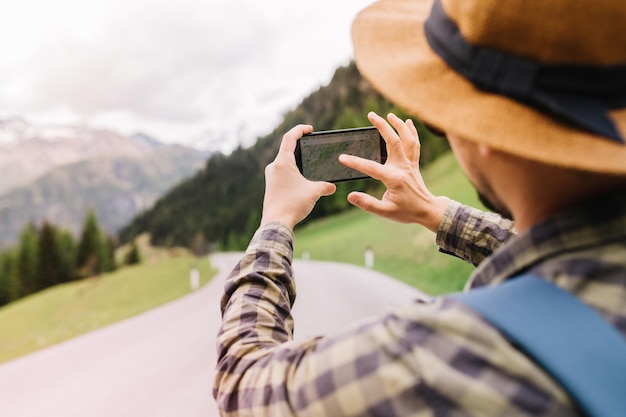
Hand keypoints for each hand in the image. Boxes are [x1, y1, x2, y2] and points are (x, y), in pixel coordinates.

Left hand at [260, 125, 335, 228]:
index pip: (289, 138)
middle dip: (299, 146)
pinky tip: (300, 179)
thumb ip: (325, 186)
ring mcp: (270, 177)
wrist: (276, 223)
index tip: (309, 129)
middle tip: (311, 145)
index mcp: (282, 162)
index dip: (300, 130)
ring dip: (296, 160)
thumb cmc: (293, 204)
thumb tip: (332, 187)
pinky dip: (292, 171)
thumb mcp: (314, 192)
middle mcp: (273, 167)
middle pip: (286, 149)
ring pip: (284, 162)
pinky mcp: (270, 186)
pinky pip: (281, 172)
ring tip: (308, 162)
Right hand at [338, 112, 448, 232]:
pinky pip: (414, 144)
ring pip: (407, 139)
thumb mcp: (385, 212)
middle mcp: (403, 168)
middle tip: (371, 115)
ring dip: (399, 125)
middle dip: (382, 126)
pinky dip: (412, 132)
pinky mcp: (414, 164)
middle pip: (394, 141)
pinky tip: (408, 122)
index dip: (355, 162)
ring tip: (389, 115)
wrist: (428, 211)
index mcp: (394, 179)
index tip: (342, 158)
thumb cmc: (407, 212)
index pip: (371, 168)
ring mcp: (410, 164)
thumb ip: (368, 204)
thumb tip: (350, 196)